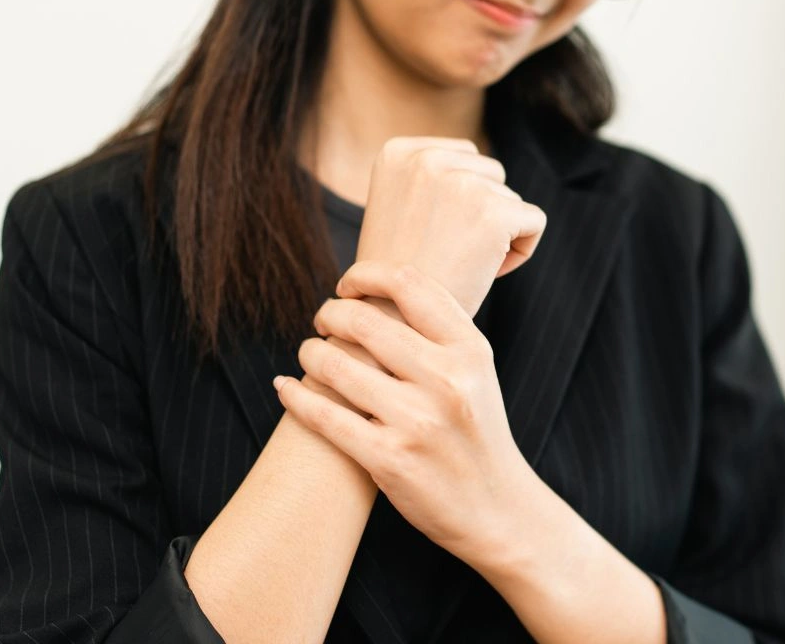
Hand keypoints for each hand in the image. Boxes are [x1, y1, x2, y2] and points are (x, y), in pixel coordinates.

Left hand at [276, 260, 537, 561]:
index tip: (346, 285)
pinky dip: (295, 396)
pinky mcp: (390, 460)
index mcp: (470, 351)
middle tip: (321, 321)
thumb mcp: (476, 373)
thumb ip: (439, 332)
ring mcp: (419, 421)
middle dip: (329, 313)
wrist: (498, 510)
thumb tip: (380, 289)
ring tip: (309, 354)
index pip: (409, 283)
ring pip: (336, 365)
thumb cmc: (476, 433)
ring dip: (309, 353)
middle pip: (363, 320)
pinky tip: (285, 388)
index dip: (365, 274)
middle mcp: (448, 380)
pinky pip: (324, 416)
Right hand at [355, 136, 546, 315]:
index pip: (463, 158)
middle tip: (447, 253)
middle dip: (480, 212)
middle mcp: (427, 159)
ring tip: (460, 264)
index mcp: (398, 153)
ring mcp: (461, 184)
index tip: (431, 233)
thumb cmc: (398, 277)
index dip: (459, 200)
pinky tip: (486, 273)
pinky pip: (534, 221)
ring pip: (510, 199)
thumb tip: (475, 165)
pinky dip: (520, 251)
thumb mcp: (395, 208)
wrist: (393, 323)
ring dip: (497, 233)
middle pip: (490, 174)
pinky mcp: (494, 213)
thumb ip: (428, 179)